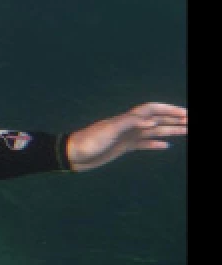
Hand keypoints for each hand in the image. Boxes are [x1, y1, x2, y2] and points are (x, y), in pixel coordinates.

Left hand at [66, 102, 186, 171]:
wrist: (73, 154)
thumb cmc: (88, 141)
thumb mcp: (109, 130)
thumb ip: (129, 123)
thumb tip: (152, 121)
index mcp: (127, 119)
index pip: (152, 110)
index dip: (169, 110)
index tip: (185, 113)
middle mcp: (129, 126)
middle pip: (157, 120)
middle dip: (174, 119)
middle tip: (191, 121)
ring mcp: (127, 136)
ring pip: (154, 132)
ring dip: (170, 131)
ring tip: (188, 131)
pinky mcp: (123, 147)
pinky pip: (143, 144)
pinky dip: (155, 144)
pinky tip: (166, 146)